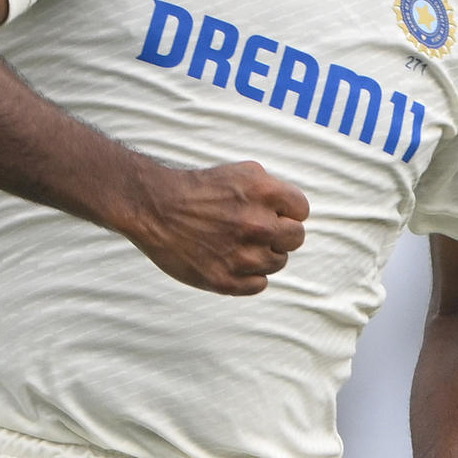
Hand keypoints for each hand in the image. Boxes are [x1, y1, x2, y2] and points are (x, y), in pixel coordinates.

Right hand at [116, 154, 305, 294]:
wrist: (155, 209)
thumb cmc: (198, 190)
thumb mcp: (241, 173)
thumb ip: (272, 190)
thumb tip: (293, 210)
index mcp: (264, 193)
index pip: (301, 210)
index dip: (287, 211)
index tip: (272, 213)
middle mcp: (258, 224)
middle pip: (295, 238)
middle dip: (280, 234)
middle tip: (256, 231)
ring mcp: (243, 255)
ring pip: (278, 262)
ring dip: (263, 255)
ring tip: (238, 244)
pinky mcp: (226, 280)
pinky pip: (259, 284)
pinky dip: (249, 276)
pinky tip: (231, 261)